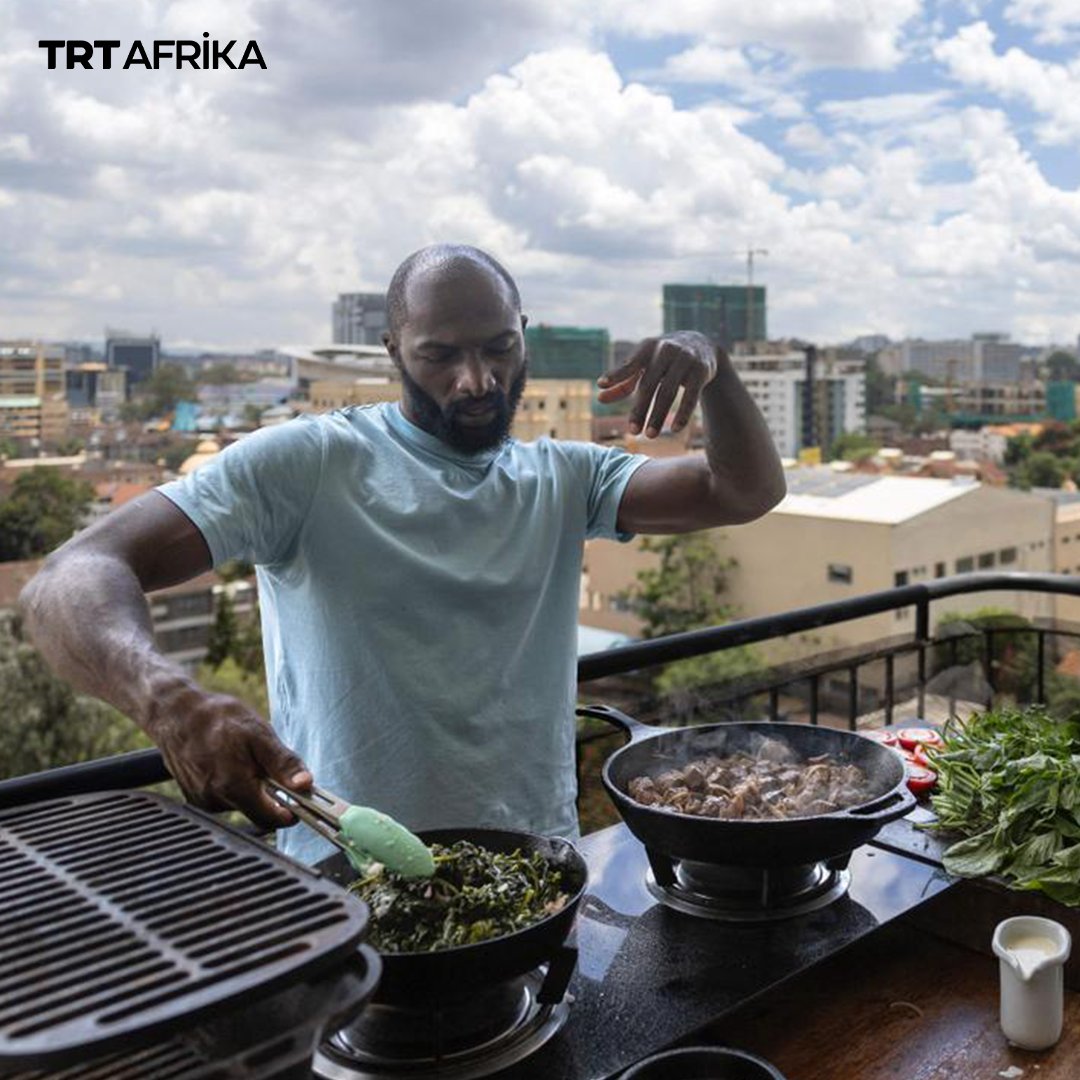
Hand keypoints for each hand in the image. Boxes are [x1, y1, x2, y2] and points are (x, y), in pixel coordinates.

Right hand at [148, 683, 311, 830]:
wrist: (176, 713)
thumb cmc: (218, 719)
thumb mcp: (259, 734)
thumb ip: (283, 763)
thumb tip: (305, 784)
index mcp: (232, 786)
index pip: (270, 819)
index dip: (291, 811)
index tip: (302, 799)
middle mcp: (214, 800)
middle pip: (257, 811)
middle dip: (271, 794)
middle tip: (269, 766)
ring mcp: (202, 800)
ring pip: (242, 804)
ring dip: (252, 787)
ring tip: (244, 758)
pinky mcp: (195, 797)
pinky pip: (226, 798)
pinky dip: (235, 785)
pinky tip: (229, 762)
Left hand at [597, 332, 716, 437]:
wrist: (702, 344)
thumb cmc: (663, 358)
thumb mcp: (644, 365)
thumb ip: (623, 381)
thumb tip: (600, 398)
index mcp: (647, 347)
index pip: (630, 363)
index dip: (616, 374)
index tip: (601, 384)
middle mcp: (665, 350)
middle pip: (649, 384)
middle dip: (640, 409)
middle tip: (633, 432)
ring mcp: (685, 359)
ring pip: (669, 392)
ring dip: (658, 416)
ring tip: (650, 436)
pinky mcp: (701, 370)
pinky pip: (691, 395)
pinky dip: (683, 414)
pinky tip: (675, 429)